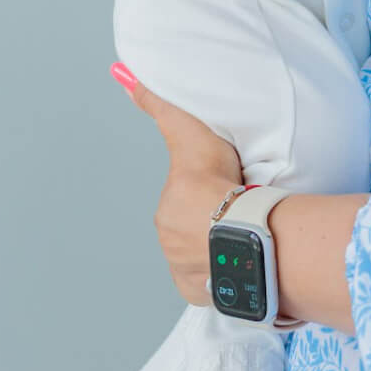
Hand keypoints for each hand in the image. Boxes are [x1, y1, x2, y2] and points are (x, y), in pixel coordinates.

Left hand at [111, 63, 241, 306]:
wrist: (248, 233)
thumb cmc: (221, 184)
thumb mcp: (190, 133)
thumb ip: (159, 104)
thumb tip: (121, 75)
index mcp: (167, 212)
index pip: (188, 197)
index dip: (208, 190)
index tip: (226, 189)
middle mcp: (172, 246)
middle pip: (196, 226)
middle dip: (214, 219)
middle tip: (241, 209)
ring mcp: (190, 274)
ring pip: (207, 254)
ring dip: (222, 245)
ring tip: (248, 233)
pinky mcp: (209, 295)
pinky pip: (219, 282)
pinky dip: (230, 272)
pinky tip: (246, 258)